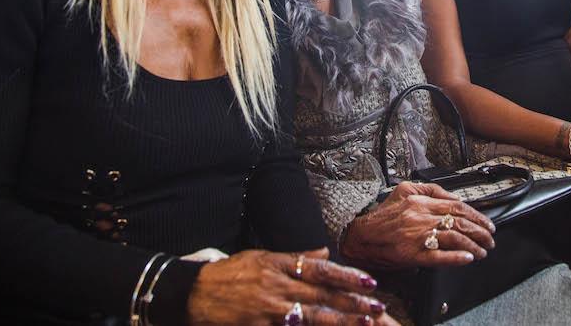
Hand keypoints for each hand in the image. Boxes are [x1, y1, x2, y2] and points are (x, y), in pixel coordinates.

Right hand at [186, 247, 391, 325]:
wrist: (193, 293)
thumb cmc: (229, 274)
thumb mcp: (262, 257)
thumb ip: (294, 257)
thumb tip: (323, 253)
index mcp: (279, 265)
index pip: (320, 270)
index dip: (346, 276)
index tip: (368, 281)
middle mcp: (277, 286)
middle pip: (322, 295)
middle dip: (352, 302)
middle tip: (377, 306)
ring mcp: (269, 309)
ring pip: (312, 315)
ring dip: (340, 320)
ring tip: (363, 323)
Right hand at [340, 181, 495, 269]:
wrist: (360, 237)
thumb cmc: (382, 218)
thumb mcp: (404, 191)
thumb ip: (430, 190)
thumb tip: (454, 197)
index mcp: (418, 201)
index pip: (456, 205)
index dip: (476, 215)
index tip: (487, 223)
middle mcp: (419, 216)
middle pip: (459, 221)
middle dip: (480, 231)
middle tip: (490, 238)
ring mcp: (416, 236)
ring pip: (453, 238)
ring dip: (473, 245)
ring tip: (483, 251)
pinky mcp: (412, 255)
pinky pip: (439, 256)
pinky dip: (456, 257)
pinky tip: (468, 258)